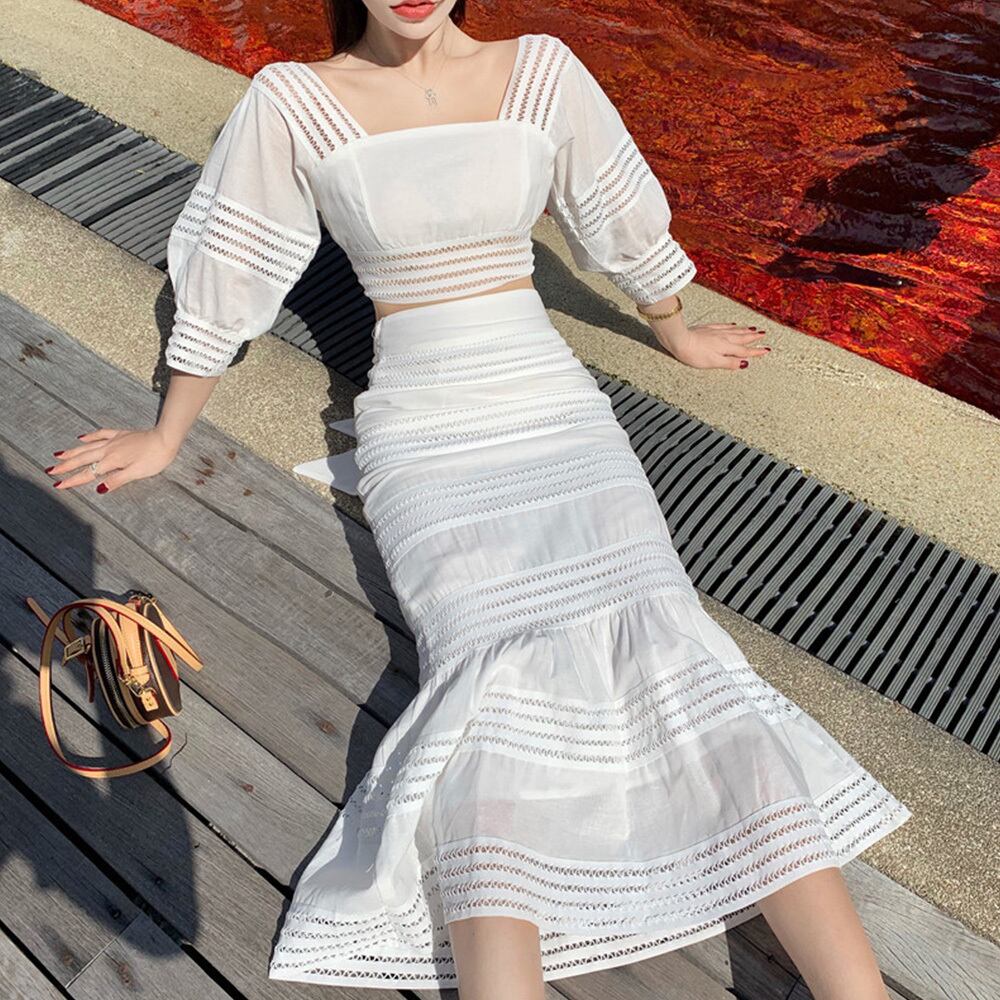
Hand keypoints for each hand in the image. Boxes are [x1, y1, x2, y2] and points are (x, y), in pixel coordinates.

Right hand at [45, 427, 179, 493]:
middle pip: (83, 459)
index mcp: (112, 461)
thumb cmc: (155, 458)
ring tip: (58, 455)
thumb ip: (117, 480)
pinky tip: (81, 437)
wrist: (165, 438)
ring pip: (88, 446)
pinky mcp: (121, 434)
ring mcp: (114, 440)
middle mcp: (109, 449)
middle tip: (49, 470)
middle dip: (65, 465)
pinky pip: (101, 434)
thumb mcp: (137, 473)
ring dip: (72, 451)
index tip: (58, 484)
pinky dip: (90, 436)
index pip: (88, 473)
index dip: (72, 480)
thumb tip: (99, 488)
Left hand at [655, 322, 770, 369]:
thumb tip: (744, 364)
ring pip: (735, 330)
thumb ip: (730, 363)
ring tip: (754, 329)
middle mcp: (723, 338)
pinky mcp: (707, 328)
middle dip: (754, 338)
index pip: (744, 351)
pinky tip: (733, 324)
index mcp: (726, 347)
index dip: (756, 351)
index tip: (766, 350)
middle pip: (742, 338)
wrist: (680, 340)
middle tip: (764, 335)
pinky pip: (724, 325)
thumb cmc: (694, 353)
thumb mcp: (713, 363)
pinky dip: (731, 325)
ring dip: (745, 331)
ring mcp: (715, 332)